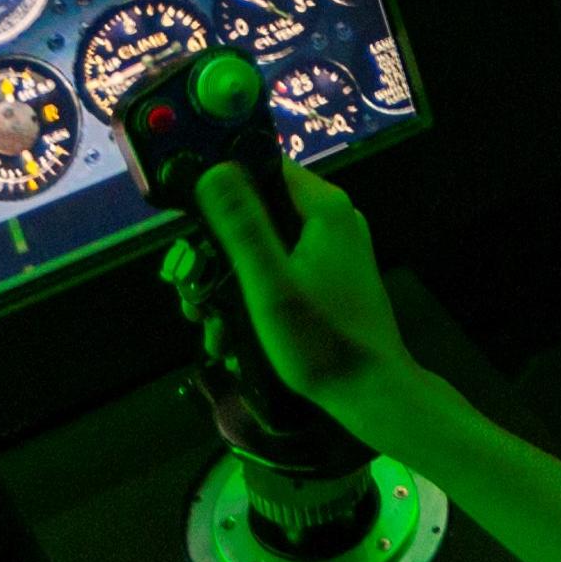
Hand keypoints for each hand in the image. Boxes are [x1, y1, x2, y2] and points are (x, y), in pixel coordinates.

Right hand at [194, 162, 420, 424]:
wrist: (371, 394)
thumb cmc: (321, 341)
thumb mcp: (270, 285)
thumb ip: (242, 226)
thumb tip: (213, 170)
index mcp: (324, 208)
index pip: (262, 167)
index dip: (221, 187)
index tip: (189, 225)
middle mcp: (331, 221)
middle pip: (257, 213)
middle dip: (217, 256)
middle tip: (191, 296)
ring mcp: (332, 252)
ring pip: (263, 249)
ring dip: (228, 286)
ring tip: (210, 329)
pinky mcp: (329, 281)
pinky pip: (279, 273)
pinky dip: (252, 299)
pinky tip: (231, 338)